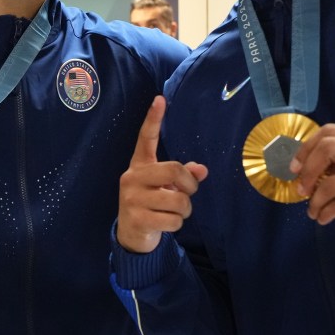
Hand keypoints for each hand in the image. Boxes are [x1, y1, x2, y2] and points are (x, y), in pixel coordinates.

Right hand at [117, 96, 207, 252]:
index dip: (153, 119)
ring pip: (178, 200)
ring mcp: (132, 199)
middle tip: (189, 192)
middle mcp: (132, 177)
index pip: (145, 139)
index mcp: (139, 165)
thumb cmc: (152, 204)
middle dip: (189, 184)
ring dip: (185, 209)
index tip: (160, 99)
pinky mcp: (136, 219)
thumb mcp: (165, 187)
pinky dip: (177, 224)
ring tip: (175, 212)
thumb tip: (203, 170)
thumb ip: (184, 176)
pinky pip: (173, 219)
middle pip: (174, 170)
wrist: (131, 235)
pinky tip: (166, 224)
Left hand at [290, 124, 334, 245]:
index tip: (295, 166)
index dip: (307, 148)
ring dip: (315, 201)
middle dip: (306, 171)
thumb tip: (308, 166)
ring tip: (314, 211)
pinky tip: (325, 218)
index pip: (331, 132)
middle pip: (327, 149)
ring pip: (330, 183)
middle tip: (301, 189)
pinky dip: (326, 213)